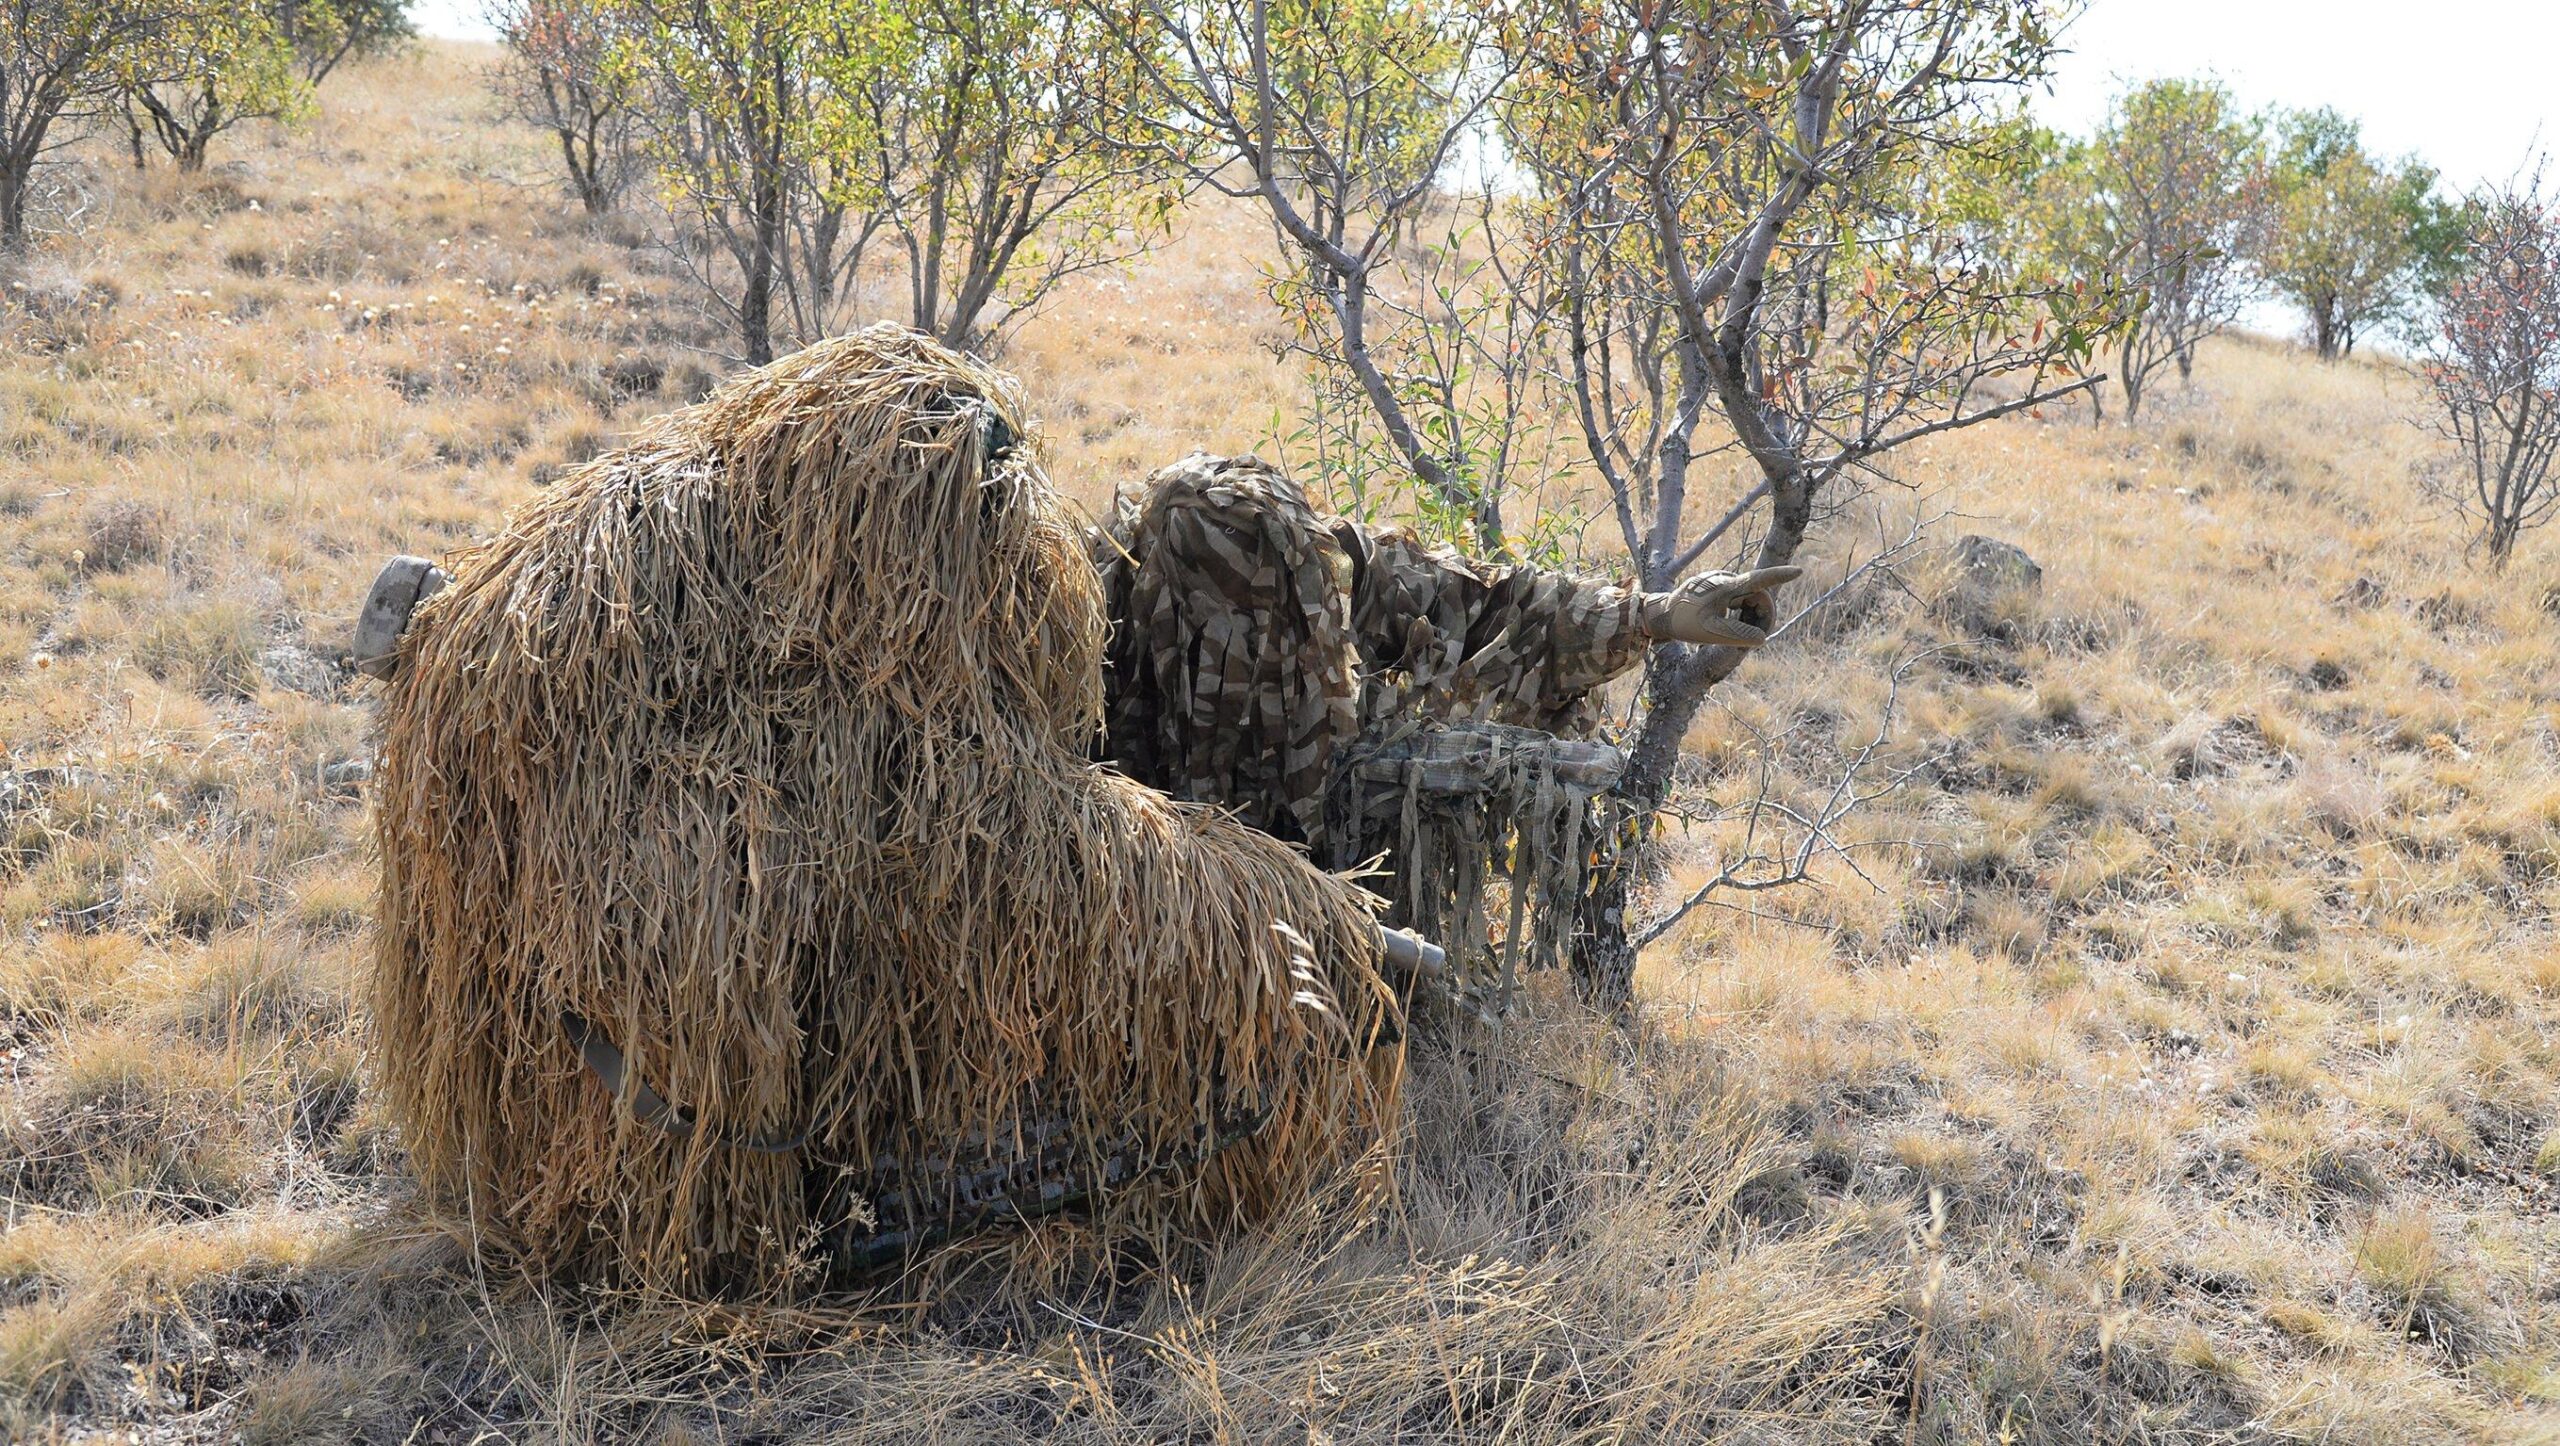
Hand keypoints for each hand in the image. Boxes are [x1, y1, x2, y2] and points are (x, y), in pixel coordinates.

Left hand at [1639, 565, 1802, 647]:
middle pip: (1758, 596)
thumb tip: (1761, 638)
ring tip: (1733, 633)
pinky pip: (1739, 600)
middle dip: (1761, 616)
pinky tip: (1726, 624)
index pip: (1758, 580)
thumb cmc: (1684, 622)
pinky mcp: (1719, 589)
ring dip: (1749, 616)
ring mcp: (1723, 583)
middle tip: (1751, 640)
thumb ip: (1737, 636)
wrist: (1661, 614)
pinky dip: (1740, 613)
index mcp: (1726, 586)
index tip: (1798, 571)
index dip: (1779, 576)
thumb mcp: (1711, 633)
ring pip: (1750, 599)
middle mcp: (1727, 580)